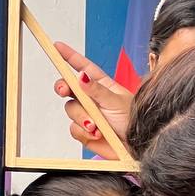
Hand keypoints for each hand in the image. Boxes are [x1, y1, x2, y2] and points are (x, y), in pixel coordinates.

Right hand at [52, 42, 133, 158]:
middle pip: (68, 87)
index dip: (70, 57)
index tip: (57, 46)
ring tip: (96, 125)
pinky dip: (83, 131)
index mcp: (102, 86)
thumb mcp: (117, 102)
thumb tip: (81, 77)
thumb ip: (97, 90)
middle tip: (64, 90)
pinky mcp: (85, 133)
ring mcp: (88, 115)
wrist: (138, 148)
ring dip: (81, 116)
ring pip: (70, 109)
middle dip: (63, 87)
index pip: (83, 67)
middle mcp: (92, 99)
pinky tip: (96, 134)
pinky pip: (74, 128)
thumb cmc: (135, 123)